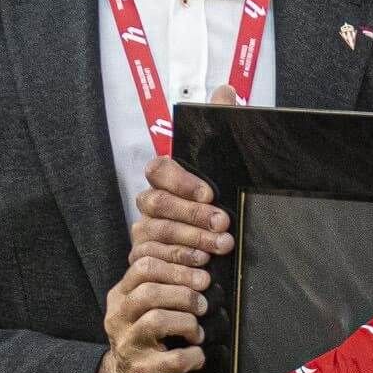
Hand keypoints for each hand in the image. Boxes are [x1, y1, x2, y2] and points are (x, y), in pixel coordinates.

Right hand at [94, 245, 209, 372]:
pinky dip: (193, 355)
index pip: (143, 262)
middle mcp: (119, 316)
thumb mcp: (146, 305)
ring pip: (156, 320)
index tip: (206, 260)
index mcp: (121, 294)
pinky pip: (173, 359)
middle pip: (148, 290)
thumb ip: (165, 280)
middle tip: (204, 304)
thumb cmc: (147, 336)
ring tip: (198, 332)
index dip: (178, 257)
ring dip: (188, 322)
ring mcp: (128, 345)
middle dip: (184, 292)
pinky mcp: (142, 370)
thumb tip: (205, 255)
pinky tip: (198, 354)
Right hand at [127, 85, 236, 269]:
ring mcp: (142, 241)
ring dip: (186, 244)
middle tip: (222, 227)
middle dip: (190, 216)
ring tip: (215, 253)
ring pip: (151, 236)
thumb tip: (224, 90)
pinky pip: (148, 269)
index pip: (159, 170)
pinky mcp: (143, 272)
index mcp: (169, 186)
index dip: (181, 181)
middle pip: (155, 205)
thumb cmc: (222, 224)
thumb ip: (226, 130)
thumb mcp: (230, 180)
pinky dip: (176, 272)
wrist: (214, 283)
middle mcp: (150, 211)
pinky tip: (201, 278)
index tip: (210, 194)